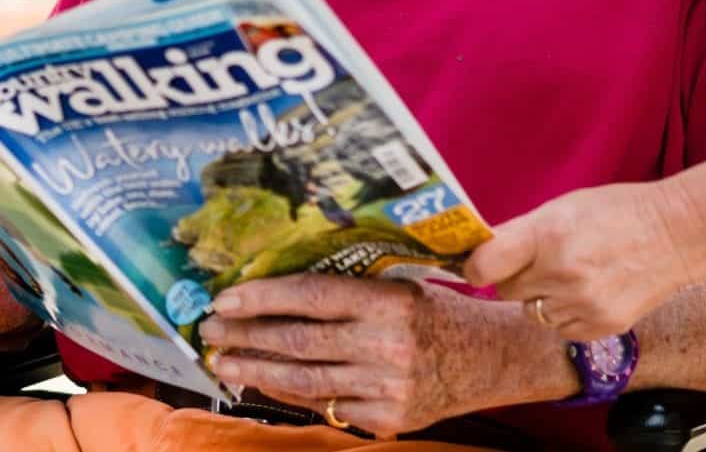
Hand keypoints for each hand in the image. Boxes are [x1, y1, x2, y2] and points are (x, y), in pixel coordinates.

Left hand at [197, 275, 470, 436]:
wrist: (495, 357)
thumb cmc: (439, 313)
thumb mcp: (399, 286)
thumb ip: (346, 289)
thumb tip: (273, 289)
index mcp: (389, 300)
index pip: (310, 294)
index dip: (262, 297)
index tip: (226, 298)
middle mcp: (388, 344)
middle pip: (299, 339)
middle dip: (246, 335)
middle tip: (210, 329)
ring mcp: (388, 387)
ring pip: (305, 379)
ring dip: (255, 370)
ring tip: (223, 361)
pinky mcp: (389, 419)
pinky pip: (326, 406)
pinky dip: (290, 394)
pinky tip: (264, 383)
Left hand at [464, 181, 705, 340]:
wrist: (677, 234)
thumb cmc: (616, 212)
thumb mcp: (561, 207)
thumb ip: (519, 232)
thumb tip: (480, 252)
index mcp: (546, 235)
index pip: (483, 267)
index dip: (476, 267)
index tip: (479, 264)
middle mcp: (561, 273)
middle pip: (504, 291)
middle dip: (513, 277)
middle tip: (536, 263)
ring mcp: (583, 304)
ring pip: (532, 312)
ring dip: (540, 297)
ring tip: (568, 276)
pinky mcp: (601, 326)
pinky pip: (560, 328)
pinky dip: (565, 314)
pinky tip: (586, 292)